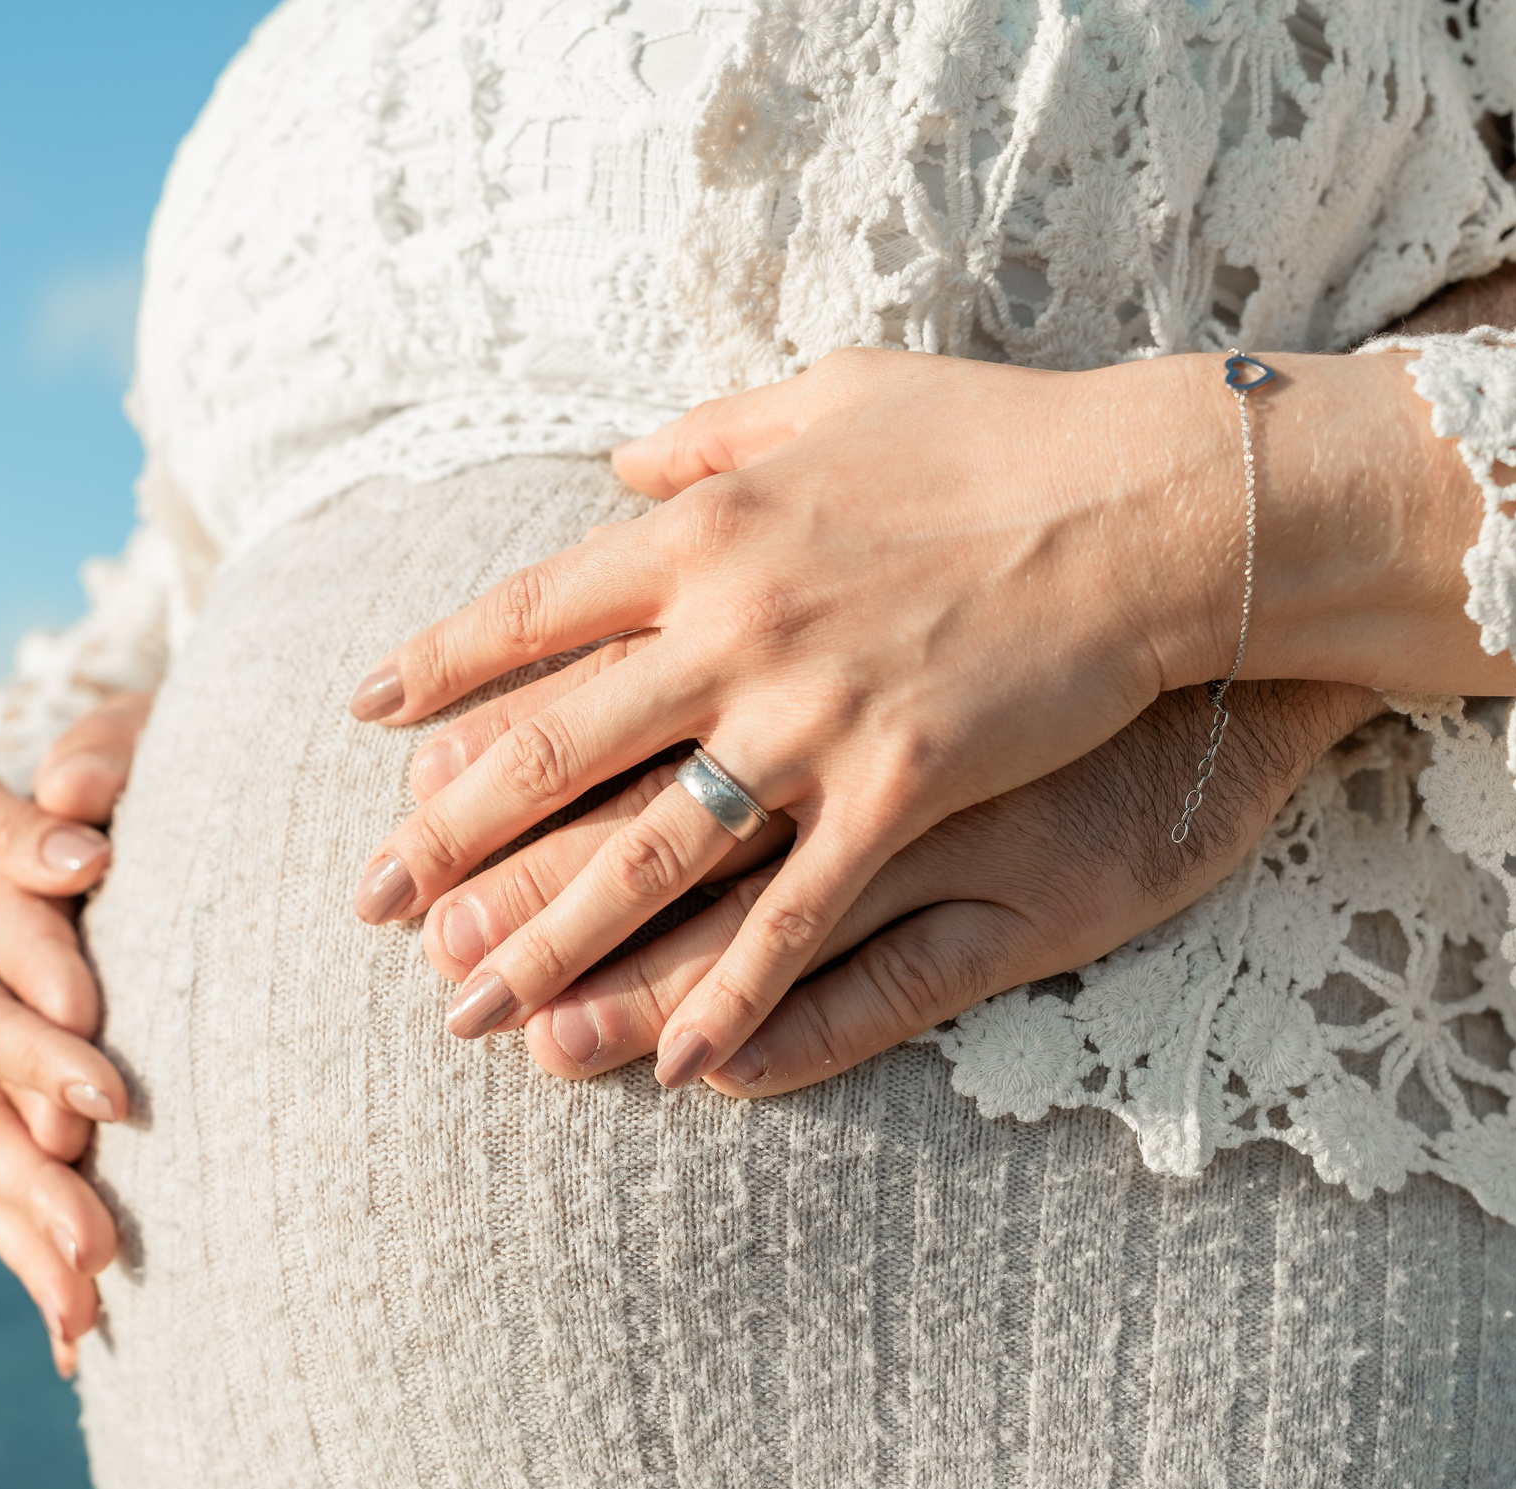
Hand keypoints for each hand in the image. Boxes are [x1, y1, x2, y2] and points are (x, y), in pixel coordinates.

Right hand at [0, 692, 150, 1373]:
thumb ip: (82, 770)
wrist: (79, 813)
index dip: (20, 1029)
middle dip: (23, 1152)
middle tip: (98, 1225)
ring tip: (90, 1292)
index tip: (102, 1081)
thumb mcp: (95, 744)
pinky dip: (24, 1255)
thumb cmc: (103, 770)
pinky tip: (75, 1337)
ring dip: (21, 1223)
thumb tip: (81, 819)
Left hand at [349, 345, 1471, 1083]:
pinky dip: (733, 998)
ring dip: (551, 944)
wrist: (1150, 496)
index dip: (439, 671)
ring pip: (647, 856)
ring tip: (472, 1013)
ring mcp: (813, 720)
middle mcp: (731, 630)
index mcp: (703, 533)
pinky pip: (798, 923)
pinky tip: (675, 1064)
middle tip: (370, 907)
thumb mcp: (833, 397)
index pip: (531, 612)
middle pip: (553, 751)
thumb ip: (710, 440)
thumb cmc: (994, 439)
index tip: (365, 721)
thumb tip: (622, 464)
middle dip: (449, 839)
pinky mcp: (904, 794)